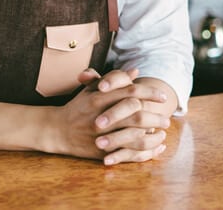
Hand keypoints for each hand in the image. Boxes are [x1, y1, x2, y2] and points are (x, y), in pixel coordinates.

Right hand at [54, 68, 169, 163]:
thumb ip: (113, 79)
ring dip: (152, 133)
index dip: (150, 93)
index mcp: (99, 97)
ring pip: (135, 134)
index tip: (162, 97)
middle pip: (136, 113)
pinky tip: (154, 146)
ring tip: (162, 132)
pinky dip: (145, 150)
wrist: (57, 130)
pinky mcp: (102, 150)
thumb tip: (134, 71)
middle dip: (155, 115)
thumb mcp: (91, 89)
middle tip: (166, 118)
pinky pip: (129, 152)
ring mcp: (102, 134)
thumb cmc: (77, 107)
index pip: (130, 92)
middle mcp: (101, 115)